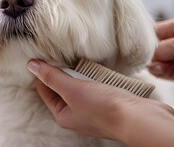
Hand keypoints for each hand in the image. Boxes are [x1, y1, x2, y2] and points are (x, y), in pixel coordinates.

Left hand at [28, 60, 173, 140]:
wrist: (141, 119)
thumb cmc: (106, 108)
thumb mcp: (73, 89)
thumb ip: (52, 77)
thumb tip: (32, 66)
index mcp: (63, 115)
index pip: (45, 91)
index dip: (42, 73)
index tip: (44, 55)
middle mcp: (77, 115)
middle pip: (62, 88)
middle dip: (62, 71)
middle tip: (61, 53)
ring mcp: (93, 109)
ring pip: (80, 86)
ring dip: (80, 73)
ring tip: (78, 58)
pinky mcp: (109, 103)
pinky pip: (96, 86)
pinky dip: (94, 76)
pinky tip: (96, 67)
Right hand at [149, 15, 173, 83]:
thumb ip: (172, 46)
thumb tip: (149, 55)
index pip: (151, 33)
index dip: (143, 43)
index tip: (141, 54)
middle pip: (152, 52)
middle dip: (155, 61)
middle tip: (160, 67)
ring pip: (158, 66)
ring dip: (166, 71)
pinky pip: (170, 76)